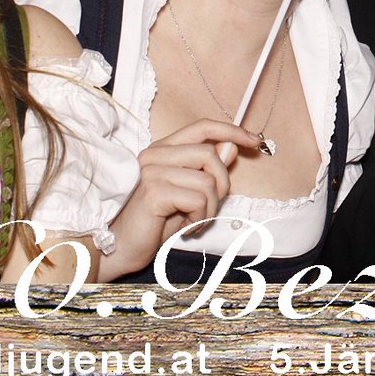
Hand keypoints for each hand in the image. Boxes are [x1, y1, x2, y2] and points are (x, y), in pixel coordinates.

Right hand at [102, 119, 261, 279]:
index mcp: (163, 149)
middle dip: (221, 185)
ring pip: (208, 181)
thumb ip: (207, 170)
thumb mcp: (187, 194)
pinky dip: (200, 218)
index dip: (231, 130)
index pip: (202, 127)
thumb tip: (231, 146)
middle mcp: (155, 154)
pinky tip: (185, 229)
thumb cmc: (153, 223)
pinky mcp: (154, 191)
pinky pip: (198, 199)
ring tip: (194, 222)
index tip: (254, 141)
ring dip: (210, 208)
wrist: (120, 249)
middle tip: (208, 209)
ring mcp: (153, 171)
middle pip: (210, 154)